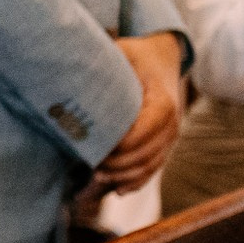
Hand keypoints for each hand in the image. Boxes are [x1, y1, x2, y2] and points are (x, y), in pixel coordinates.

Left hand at [97, 33, 184, 191]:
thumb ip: (105, 64)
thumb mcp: (123, 52)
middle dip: (116, 166)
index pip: (141, 135)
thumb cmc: (137, 55)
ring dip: (123, 177)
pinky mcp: (165, 143)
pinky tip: (118, 190)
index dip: (117, 148)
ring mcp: (171, 136)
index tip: (92, 151)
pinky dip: (136, 181)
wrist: (163, 57)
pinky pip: (153, 167)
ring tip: (95, 179)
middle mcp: (172, 123)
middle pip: (144, 155)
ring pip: (149, 166)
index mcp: (162, 104)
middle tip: (88, 168)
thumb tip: (71, 72)